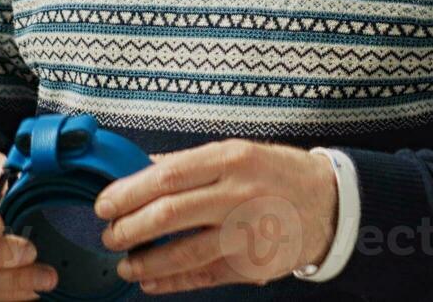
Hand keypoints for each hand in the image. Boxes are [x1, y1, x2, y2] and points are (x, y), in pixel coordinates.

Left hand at [93, 140, 337, 294]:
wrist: (328, 205)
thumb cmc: (276, 173)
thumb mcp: (237, 151)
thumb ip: (189, 162)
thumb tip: (140, 170)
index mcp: (231, 159)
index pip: (167, 176)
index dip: (128, 192)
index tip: (104, 204)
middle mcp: (238, 195)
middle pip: (169, 214)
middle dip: (128, 228)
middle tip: (109, 235)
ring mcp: (246, 234)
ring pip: (182, 252)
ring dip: (144, 261)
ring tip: (125, 264)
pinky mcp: (252, 265)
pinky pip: (202, 276)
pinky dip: (170, 282)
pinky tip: (150, 282)